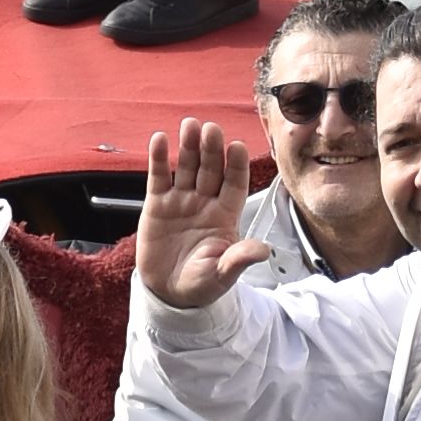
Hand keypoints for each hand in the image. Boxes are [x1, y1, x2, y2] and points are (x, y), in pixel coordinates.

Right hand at [136, 113, 269, 310]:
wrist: (169, 293)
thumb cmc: (201, 284)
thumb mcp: (222, 275)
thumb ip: (238, 259)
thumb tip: (263, 250)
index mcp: (226, 215)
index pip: (234, 184)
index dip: (236, 166)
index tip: (237, 147)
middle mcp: (206, 202)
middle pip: (210, 169)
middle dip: (211, 149)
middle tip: (210, 129)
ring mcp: (181, 200)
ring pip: (187, 167)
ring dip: (188, 146)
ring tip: (189, 126)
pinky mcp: (158, 204)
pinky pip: (159, 177)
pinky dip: (158, 158)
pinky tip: (159, 139)